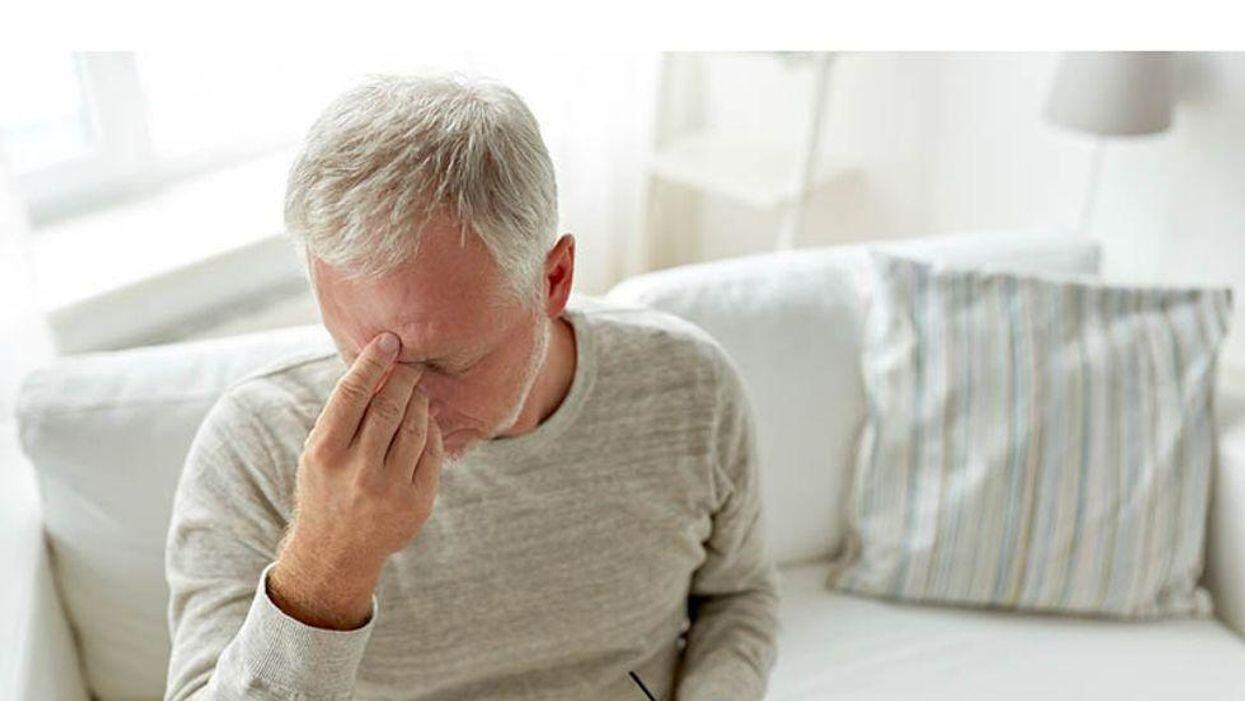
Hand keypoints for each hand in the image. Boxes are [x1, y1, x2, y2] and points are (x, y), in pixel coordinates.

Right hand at [268, 331, 444, 628]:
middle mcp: (358, 471)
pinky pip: (431, 451)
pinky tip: (425, 419)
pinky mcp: (417, 501)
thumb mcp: (319, 454)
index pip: (352, 395)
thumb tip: (377, 367)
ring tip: (418, 389)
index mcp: (325, 453)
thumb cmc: (326, 489)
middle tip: (412, 360)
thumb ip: (344, 416)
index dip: (372, 363)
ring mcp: (391, 488)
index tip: (389, 340)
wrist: (336, 553)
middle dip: (404, 377)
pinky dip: (429, 429)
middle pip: (389, 407)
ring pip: (415, 426)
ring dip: (419, 400)